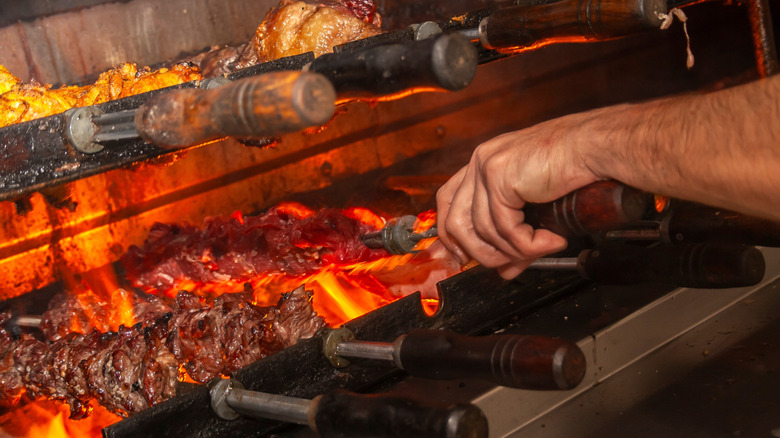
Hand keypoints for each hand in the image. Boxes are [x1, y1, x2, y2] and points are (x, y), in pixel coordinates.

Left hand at [436, 115, 601, 278]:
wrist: (594, 147)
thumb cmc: (572, 168)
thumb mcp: (534, 207)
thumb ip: (514, 238)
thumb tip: (506, 271)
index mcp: (484, 162)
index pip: (447, 201)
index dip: (450, 235)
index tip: (462, 258)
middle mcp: (480, 162)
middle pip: (455, 222)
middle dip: (480, 253)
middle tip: (509, 265)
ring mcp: (486, 168)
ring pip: (482, 232)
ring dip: (511, 251)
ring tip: (540, 250)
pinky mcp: (500, 178)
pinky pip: (505, 229)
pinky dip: (528, 244)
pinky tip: (551, 240)